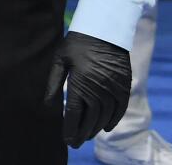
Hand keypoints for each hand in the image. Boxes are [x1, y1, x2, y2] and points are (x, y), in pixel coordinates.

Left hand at [44, 31, 130, 147]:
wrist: (103, 29)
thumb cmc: (76, 44)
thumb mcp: (59, 60)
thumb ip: (53, 84)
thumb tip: (47, 105)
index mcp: (80, 83)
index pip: (74, 114)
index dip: (70, 129)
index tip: (66, 140)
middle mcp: (98, 89)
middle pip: (90, 118)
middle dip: (81, 133)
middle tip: (75, 142)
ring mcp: (113, 88)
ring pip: (105, 116)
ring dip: (96, 128)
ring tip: (87, 136)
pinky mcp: (124, 85)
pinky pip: (120, 108)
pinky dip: (113, 120)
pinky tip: (106, 127)